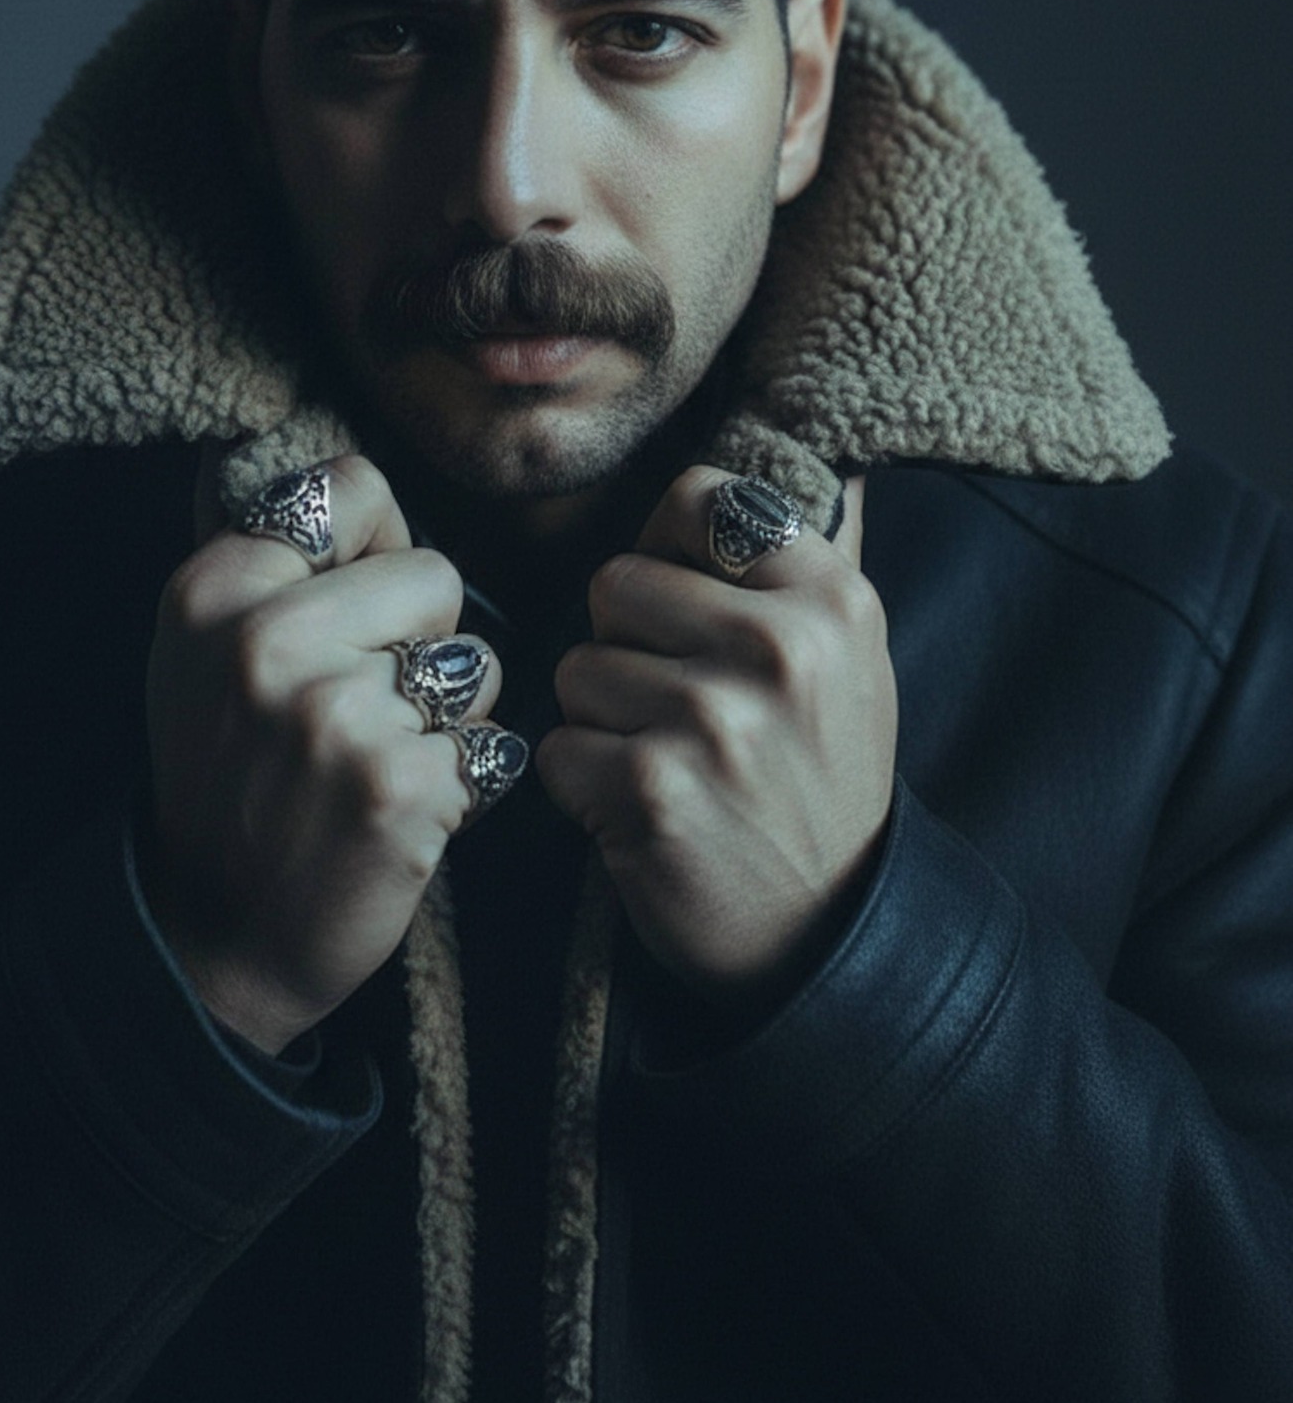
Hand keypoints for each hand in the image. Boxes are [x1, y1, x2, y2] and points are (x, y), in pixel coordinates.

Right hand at [144, 455, 513, 1053]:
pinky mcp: (400, 789)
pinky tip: (405, 814)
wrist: (217, 941)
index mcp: (213, 592)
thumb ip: (269, 560)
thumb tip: (323, 465)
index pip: (354, 488)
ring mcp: (334, 717)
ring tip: (377, 765)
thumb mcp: (198, 654)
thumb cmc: (228, 782)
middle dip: (422, 640)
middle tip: (359, 713)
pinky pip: (494, 742)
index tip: (347, 613)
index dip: (376, 549)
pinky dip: (470, 782)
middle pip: (435, 574)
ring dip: (451, 717)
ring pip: (478, 662)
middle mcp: (266, 642)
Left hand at [535, 469, 895, 1010]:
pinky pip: (555, 745)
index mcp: (831, 599)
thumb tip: (754, 469)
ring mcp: (713, 719)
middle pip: (615, 580)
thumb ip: (792, 566)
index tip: (683, 601)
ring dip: (600, 719)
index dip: (666, 548)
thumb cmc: (816, 782)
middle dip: (624, 643)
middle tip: (675, 706)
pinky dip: (581, 785)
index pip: (698, 497)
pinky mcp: (648, 789)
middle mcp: (779, 648)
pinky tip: (639, 810)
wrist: (823, 932)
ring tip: (665, 761)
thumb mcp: (847, 661)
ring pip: (576, 665)